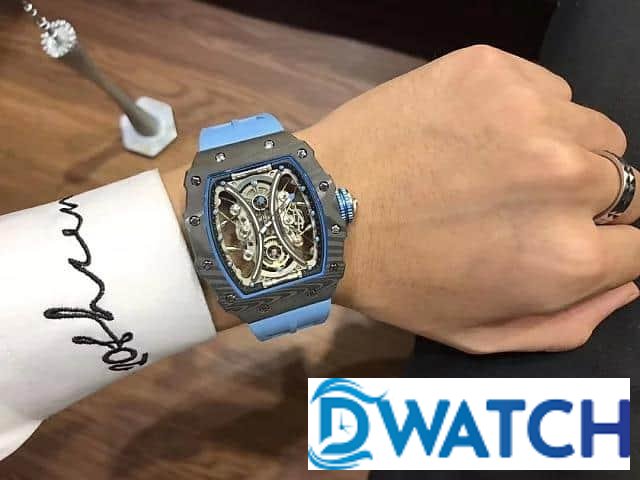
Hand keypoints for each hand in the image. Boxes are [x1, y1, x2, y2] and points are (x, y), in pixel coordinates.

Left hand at [298, 45, 639, 353]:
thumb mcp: (478, 334)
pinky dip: (527, 113)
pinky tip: (475, 133)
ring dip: (563, 151)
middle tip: (521, 204)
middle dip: (587, 202)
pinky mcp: (494, 70)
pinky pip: (547, 91)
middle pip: (626, 185)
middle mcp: (566, 179)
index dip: (602, 248)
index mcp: (567, 256)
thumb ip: (568, 321)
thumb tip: (626, 283)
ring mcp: (531, 115)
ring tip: (499, 166)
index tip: (560, 240)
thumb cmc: (396, 280)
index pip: (638, 247)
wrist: (320, 208)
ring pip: (594, 132)